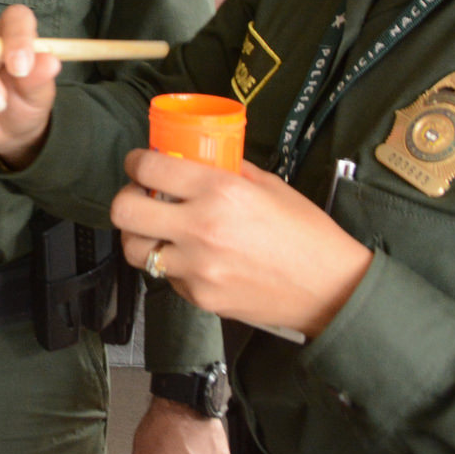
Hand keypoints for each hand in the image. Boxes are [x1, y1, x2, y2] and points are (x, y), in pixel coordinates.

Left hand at [111, 151, 372, 339]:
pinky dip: (171, 265)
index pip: (149, 168)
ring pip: (135, 250)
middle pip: (125, 211)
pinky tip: (191, 256)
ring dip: (141, 235)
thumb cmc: (307, 236)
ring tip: (159, 229)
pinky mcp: (200, 296)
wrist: (329, 289)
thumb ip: (226, 169)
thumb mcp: (269, 185)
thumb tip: (195, 157)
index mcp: (221, 192)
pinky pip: (166, 277)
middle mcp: (202, 228)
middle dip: (126, 198)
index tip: (139, 163)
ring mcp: (198, 267)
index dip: (136, 162)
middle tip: (140, 195)